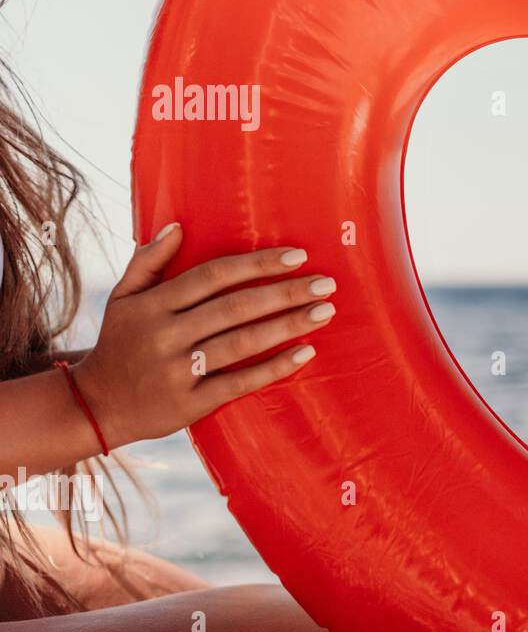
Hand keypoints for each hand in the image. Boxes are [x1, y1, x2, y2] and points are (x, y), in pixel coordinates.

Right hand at [73, 224, 336, 448]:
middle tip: (327, 283)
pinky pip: (239, 382)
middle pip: (235, 307)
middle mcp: (165, 335)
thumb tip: (177, 226)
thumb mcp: (122, 298)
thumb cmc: (120, 343)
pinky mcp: (191, 403)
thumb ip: (148, 261)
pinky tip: (306, 353)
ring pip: (241, 343)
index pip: (213, 276)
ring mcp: (178, 370)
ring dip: (288, 326)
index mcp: (153, 305)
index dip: (256, 264)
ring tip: (325, 312)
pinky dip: (274, 367)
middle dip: (285, 293)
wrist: (96, 406)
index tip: (297, 256)